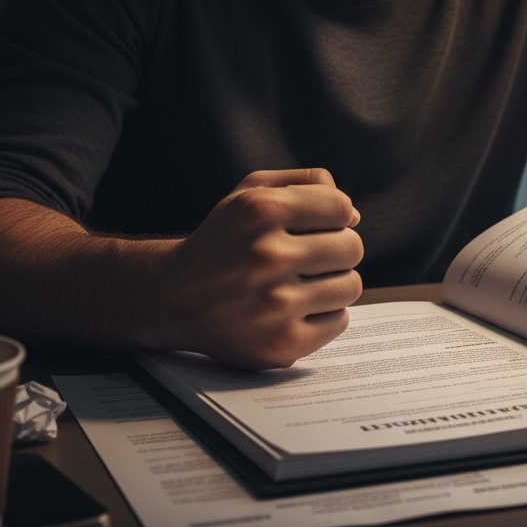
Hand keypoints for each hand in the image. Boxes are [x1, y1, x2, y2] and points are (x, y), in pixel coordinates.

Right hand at [161, 168, 362, 367]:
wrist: (174, 296)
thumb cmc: (224, 238)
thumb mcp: (252, 190)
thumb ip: (306, 183)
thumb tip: (352, 214)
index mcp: (263, 210)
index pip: (341, 207)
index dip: (336, 215)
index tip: (320, 225)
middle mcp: (268, 255)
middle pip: (352, 247)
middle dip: (338, 248)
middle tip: (312, 256)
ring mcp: (275, 303)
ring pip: (351, 285)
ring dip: (334, 282)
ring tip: (305, 281)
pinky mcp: (281, 343)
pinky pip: (339, 321)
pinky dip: (325, 314)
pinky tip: (299, 307)